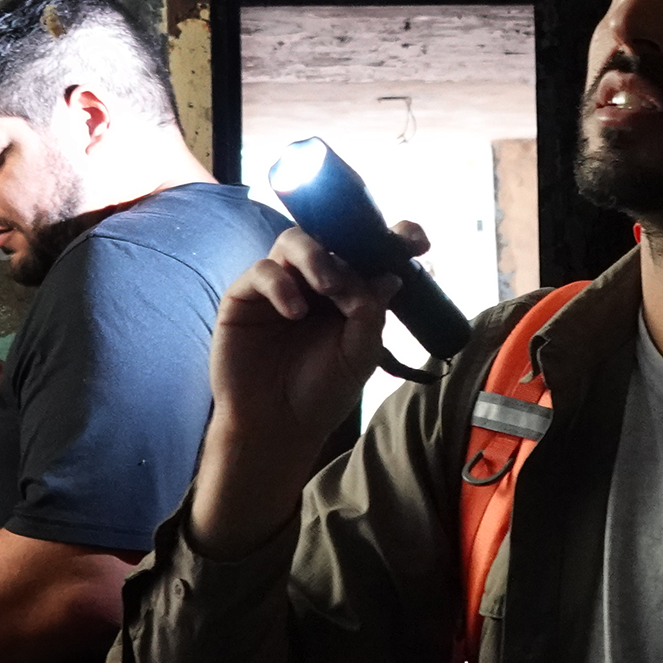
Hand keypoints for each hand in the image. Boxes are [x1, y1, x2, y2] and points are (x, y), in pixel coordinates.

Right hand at [192, 224, 412, 553]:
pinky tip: (294, 312)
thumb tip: (391, 276)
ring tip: (327, 287)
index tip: (417, 243)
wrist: (276, 427)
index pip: (371, 251)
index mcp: (349, 291)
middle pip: (330, 235)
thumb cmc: (319, 393)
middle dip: (348, 246)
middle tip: (350, 278)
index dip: (394, 237)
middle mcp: (314, 281)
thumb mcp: (358, 356)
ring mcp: (279, 285)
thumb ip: (372, 315)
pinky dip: (281, 283)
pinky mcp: (245, 296)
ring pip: (293, 240)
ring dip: (315, 257)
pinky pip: (262, 270)